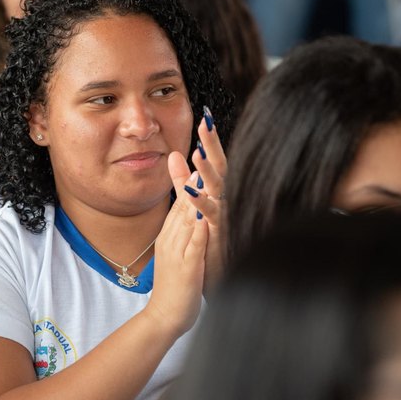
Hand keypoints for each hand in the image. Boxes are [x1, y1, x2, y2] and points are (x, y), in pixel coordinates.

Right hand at [143, 155, 207, 339]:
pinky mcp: (185, 267)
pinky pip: (192, 244)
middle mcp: (173, 237)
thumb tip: (192, 206)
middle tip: (202, 144)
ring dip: (194, 193)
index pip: (184, 196)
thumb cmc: (177, 285)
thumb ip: (185, 228)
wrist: (165, 316)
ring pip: (187, 217)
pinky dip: (198, 227)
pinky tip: (204, 213)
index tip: (203, 146)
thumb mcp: (180, 250)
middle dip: (194, 172)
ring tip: (203, 170)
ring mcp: (178, 250)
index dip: (193, 172)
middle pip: (184, 198)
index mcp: (173, 232)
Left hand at [189, 108, 228, 287]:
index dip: (210, 141)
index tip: (204, 117)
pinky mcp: (218, 238)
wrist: (207, 282)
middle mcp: (224, 204)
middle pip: (220, 169)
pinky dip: (200, 204)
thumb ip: (184, 180)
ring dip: (207, 172)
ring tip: (197, 152)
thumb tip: (176, 153)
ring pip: (218, 191)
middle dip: (212, 146)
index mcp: (217, 195)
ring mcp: (223, 220)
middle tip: (205, 121)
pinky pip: (209, 218)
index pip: (214, 163)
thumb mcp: (190, 206)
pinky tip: (189, 191)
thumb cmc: (204, 245)